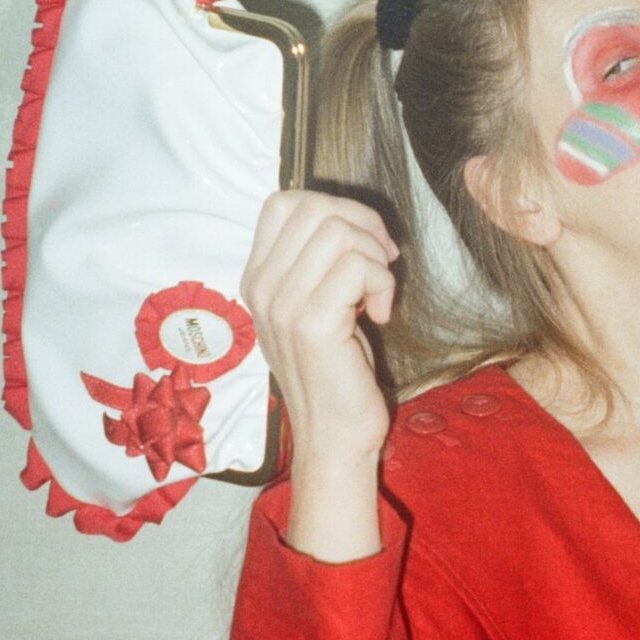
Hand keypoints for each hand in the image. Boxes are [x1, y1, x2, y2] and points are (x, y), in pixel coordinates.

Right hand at [240, 189, 400, 465]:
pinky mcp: (312, 324)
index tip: (364, 244)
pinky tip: (380, 315)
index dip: (335, 208)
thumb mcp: (315, 306)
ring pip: (338, 232)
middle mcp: (261, 288)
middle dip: (364, 225)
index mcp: (257, 279)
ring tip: (377, 293)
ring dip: (374, 256)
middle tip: (382, 264)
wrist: (333, 437)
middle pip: (315, 208)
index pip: (283, 202)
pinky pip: (358, 266)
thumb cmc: (336, 371)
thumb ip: (317, 264)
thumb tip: (353, 221)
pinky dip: (383, 283)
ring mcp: (281, 305)